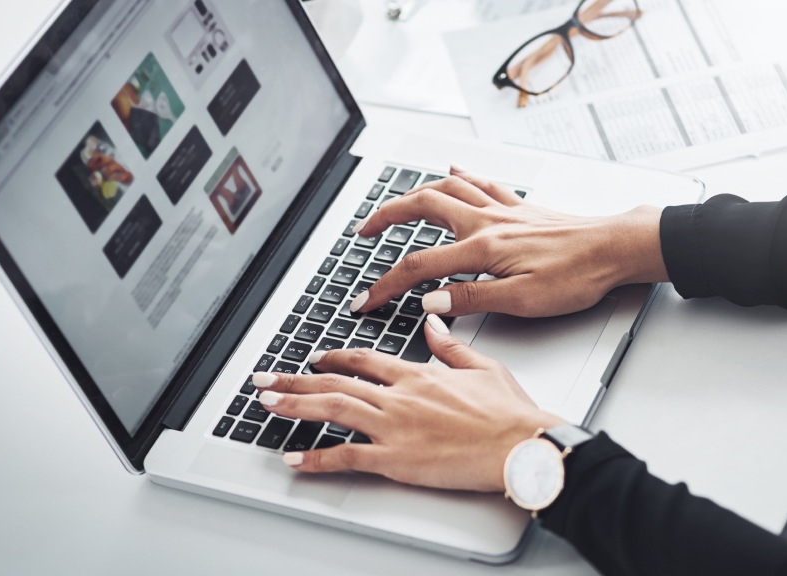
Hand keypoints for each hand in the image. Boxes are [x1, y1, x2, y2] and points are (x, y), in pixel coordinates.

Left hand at [251, 315, 565, 491]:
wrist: (521, 443)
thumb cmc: (509, 413)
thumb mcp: (483, 366)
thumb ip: (450, 345)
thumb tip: (433, 323)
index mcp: (418, 374)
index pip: (364, 360)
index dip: (335, 358)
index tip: (316, 357)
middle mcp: (399, 397)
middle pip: (336, 383)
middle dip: (295, 379)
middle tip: (265, 379)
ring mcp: (394, 427)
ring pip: (332, 411)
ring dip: (295, 406)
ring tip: (266, 404)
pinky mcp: (396, 459)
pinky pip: (347, 457)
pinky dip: (316, 458)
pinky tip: (294, 459)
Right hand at [350, 165, 666, 317]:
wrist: (616, 249)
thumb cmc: (578, 276)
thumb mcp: (522, 301)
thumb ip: (471, 299)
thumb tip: (430, 302)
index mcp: (482, 248)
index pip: (418, 266)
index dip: (385, 285)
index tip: (365, 299)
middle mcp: (487, 221)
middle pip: (421, 206)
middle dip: (385, 216)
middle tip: (364, 230)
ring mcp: (503, 210)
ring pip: (448, 186)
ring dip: (414, 192)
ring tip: (396, 203)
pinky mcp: (521, 207)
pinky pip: (482, 181)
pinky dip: (460, 175)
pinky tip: (454, 169)